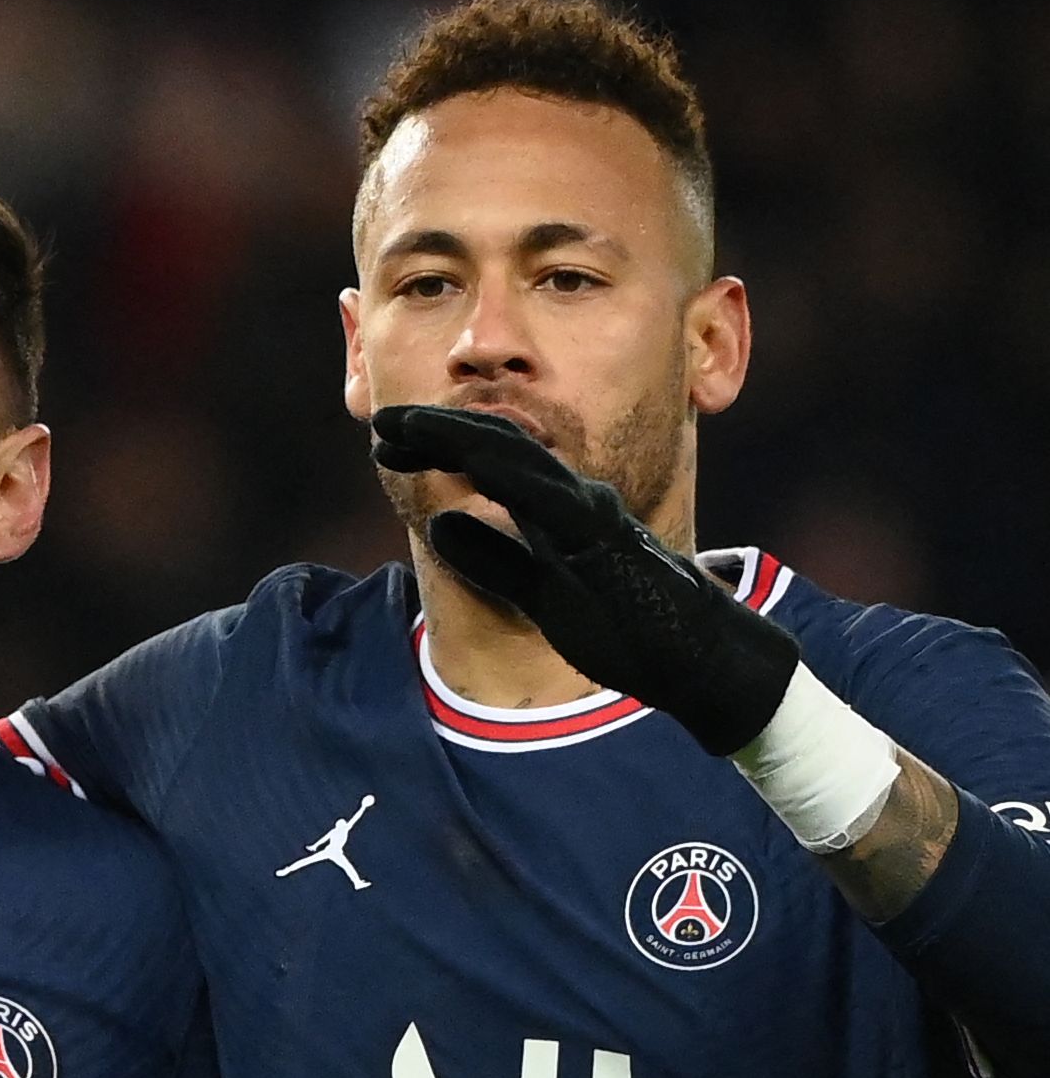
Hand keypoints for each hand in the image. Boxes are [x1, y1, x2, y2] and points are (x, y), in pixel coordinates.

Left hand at [370, 403, 797, 752]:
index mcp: (552, 510)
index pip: (486, 460)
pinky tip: (475, 464)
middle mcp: (571, 500)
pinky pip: (554, 502)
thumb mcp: (537, 592)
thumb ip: (495, 560)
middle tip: (382, 419)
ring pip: (519, 460)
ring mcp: (590, 517)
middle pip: (495, 446)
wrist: (694, 657)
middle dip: (436, 430)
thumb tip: (441, 528)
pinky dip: (514, 478)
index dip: (435, 444)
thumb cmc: (623, 624)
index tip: (383, 441)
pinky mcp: (606, 544)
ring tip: (409, 427)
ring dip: (459, 439)